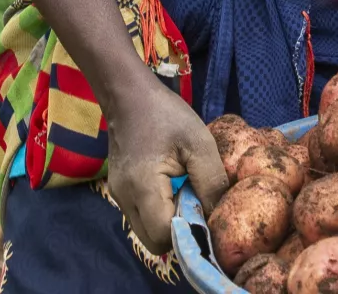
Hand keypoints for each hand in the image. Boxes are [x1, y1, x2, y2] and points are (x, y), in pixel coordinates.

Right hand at [101, 81, 229, 253]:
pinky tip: (173, 190)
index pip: (164, 236)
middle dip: (179, 234)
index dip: (189, 233)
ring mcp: (119, 197)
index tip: (207, 217)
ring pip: (146, 233)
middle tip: (197, 207)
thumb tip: (219, 218)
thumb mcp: (199, 143)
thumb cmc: (165, 115)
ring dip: (169, 224)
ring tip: (186, 196)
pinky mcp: (120, 192)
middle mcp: (125, 199)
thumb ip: (212, 183)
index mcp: (142, 188)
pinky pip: (142, 217)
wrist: (128, 95)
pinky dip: (159, 214)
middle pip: (154, 243)